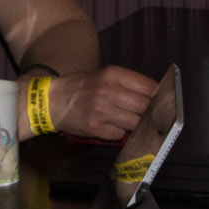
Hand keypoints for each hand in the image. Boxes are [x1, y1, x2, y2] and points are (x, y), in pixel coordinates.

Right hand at [40, 65, 158, 140]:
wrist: (50, 100)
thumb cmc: (80, 87)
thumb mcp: (103, 75)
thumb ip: (127, 83)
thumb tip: (153, 96)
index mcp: (113, 74)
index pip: (149, 87)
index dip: (156, 96)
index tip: (157, 102)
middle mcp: (109, 91)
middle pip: (144, 106)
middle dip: (146, 112)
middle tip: (142, 114)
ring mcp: (102, 110)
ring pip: (134, 123)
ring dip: (133, 124)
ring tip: (124, 120)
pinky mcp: (95, 127)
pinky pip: (119, 134)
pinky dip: (117, 132)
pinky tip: (109, 125)